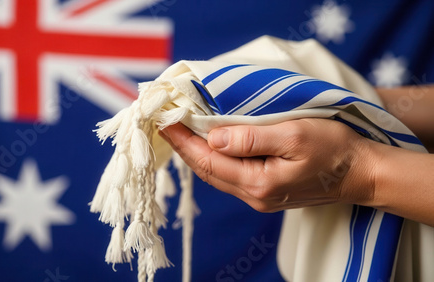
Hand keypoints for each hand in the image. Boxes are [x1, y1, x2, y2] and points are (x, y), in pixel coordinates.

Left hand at [159, 119, 376, 211]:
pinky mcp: (266, 192)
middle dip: (184, 147)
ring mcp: (260, 197)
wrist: (361, 173)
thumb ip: (251, 138)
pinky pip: (230, 176)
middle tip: (166, 123)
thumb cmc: (334, 149)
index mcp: (258, 182)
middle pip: (207, 171)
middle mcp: (254, 195)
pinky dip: (214, 160)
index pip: (208, 161)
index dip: (183, 141)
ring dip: (197, 154)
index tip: (164, 121)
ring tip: (180, 132)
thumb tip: (212, 138)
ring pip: (217, 175)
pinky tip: (209, 147)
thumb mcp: (294, 135)